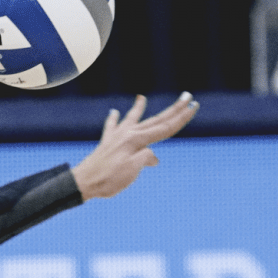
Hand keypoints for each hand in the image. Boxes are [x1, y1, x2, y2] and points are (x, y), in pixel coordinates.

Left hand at [71, 92, 197, 200]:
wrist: (83, 181)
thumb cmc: (108, 179)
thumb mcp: (131, 171)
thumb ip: (145, 159)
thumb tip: (153, 157)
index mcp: (137, 140)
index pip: (165, 127)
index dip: (181, 118)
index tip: (194, 106)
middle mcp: (128, 134)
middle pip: (155, 120)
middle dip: (173, 109)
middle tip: (187, 96)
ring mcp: (117, 136)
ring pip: (133, 119)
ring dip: (139, 108)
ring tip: (141, 98)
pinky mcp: (106, 143)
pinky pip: (112, 127)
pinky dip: (114, 119)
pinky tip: (114, 112)